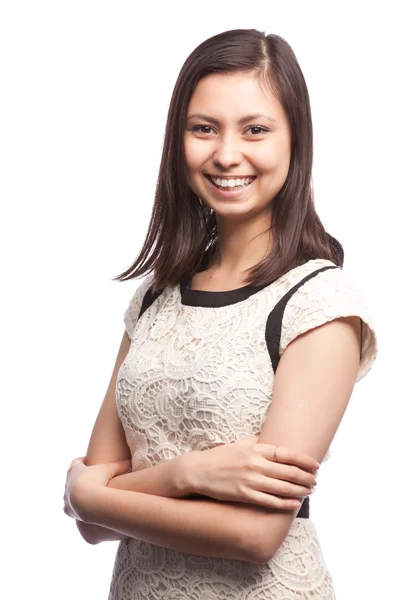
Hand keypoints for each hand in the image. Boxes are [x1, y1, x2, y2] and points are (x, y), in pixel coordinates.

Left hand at [63, 456, 131, 521]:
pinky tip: (82, 509)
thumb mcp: (110, 470)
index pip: (76, 462)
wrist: (86, 502)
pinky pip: (69, 508)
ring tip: (86, 495)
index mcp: (75, 469)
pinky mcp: (68, 509)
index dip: (83, 461)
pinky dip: (75, 507)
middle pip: (71, 476)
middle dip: (79, 477)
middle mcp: (68, 482)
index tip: (89, 461)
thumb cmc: (97, 482)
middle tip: (89, 478)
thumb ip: (120, 466)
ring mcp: (66, 497)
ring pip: (68, 493)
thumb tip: (131, 462)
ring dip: (76, 493)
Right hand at [182, 437, 318, 509]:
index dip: (304, 460)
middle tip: (316, 481)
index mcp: (255, 449)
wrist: (199, 471)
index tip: (316, 465)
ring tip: (309, 491)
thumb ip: (258, 443)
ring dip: (299, 490)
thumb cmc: (221, 456)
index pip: (287, 454)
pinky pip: (269, 501)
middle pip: (288, 472)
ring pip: (282, 488)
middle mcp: (255, 464)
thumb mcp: (240, 444)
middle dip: (306, 477)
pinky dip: (284, 503)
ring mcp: (249, 480)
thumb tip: (275, 438)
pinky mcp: (244, 495)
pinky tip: (295, 504)